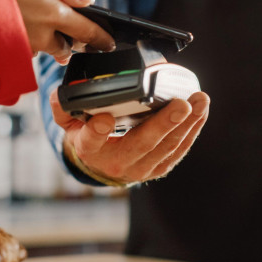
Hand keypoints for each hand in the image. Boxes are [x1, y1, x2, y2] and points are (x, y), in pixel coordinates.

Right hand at [0, 0, 114, 63]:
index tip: (109, 43)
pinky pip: (24, 52)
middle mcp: (42, 37)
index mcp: (53, 14)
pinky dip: (25, 43)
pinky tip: (15, 30)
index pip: (86, 31)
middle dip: (72, 44)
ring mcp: (23, 49)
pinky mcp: (7, 55)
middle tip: (74, 38)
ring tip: (41, 31)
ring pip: (43, 49)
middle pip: (66, 47)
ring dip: (48, 43)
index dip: (100, 37)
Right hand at [51, 90, 209, 184]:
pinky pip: (179, 149)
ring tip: (199, 101)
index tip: (104, 118)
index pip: (91, 140)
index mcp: (90, 149)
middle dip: (164, 123)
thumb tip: (60, 94)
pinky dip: (193, 129)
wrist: (102, 167)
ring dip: (187, 123)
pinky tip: (201, 110)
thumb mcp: (69, 124)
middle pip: (142, 143)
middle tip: (181, 104)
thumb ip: (63, 107)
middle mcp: (117, 162)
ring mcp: (141, 168)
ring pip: (167, 147)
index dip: (97, 130)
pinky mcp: (159, 167)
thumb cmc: (89, 138)